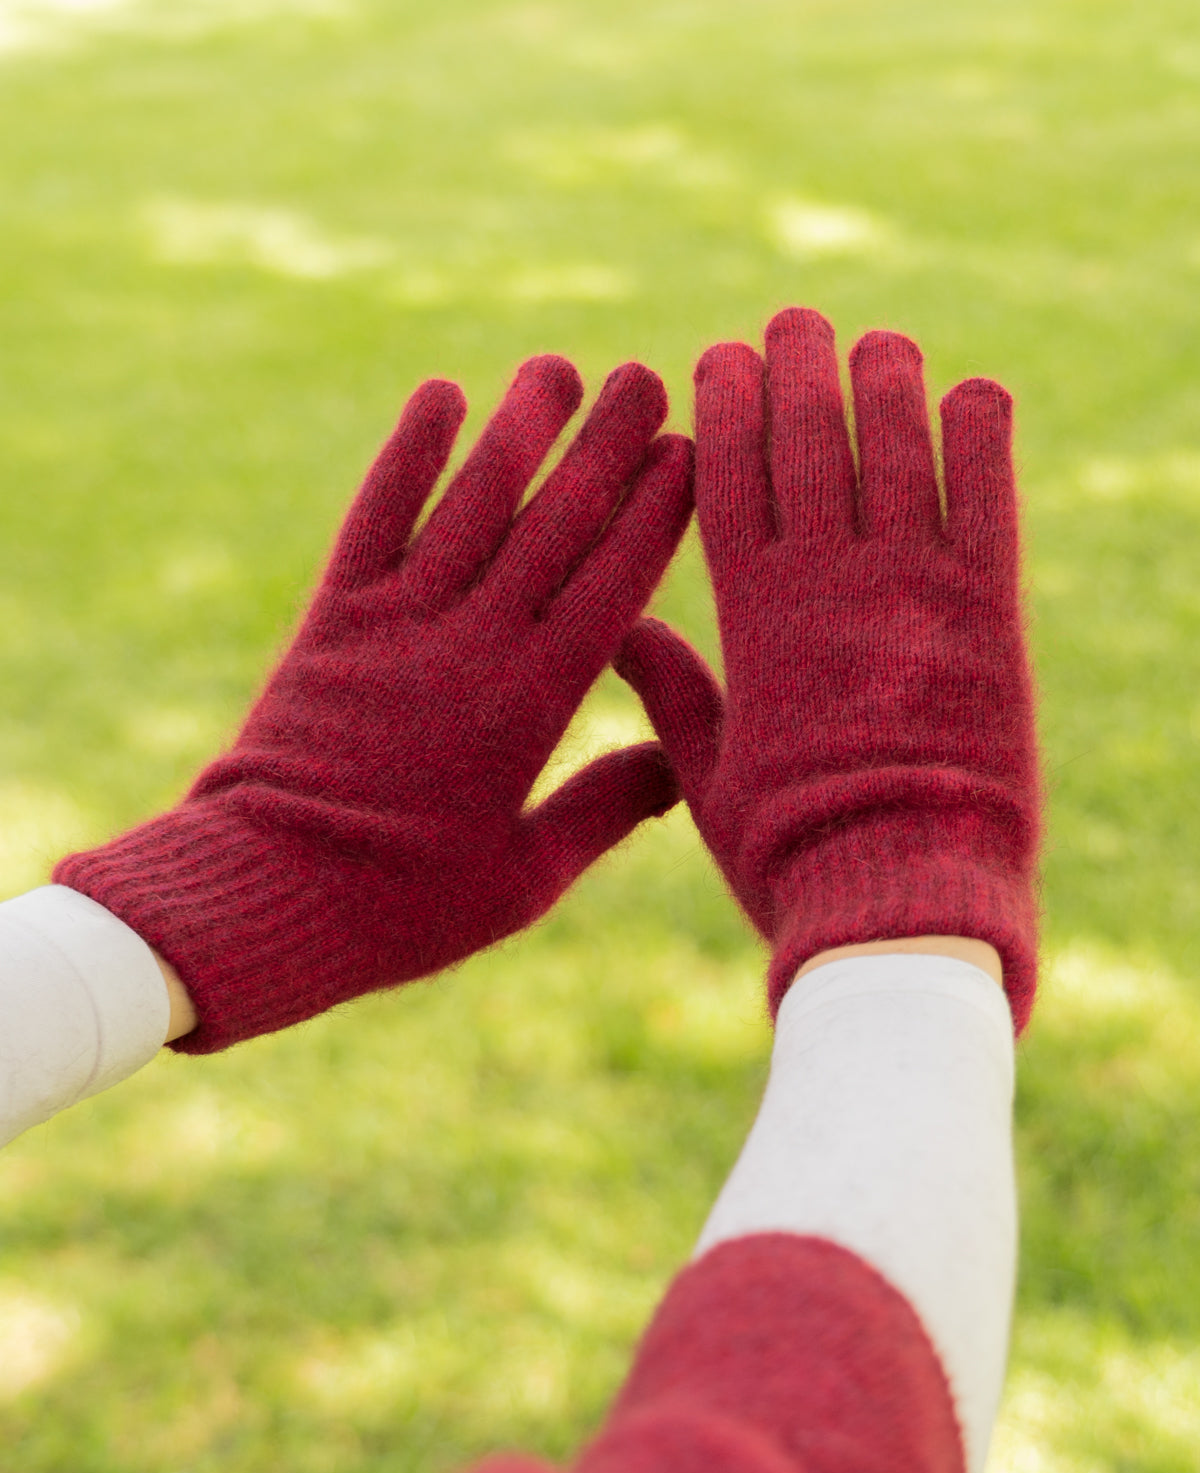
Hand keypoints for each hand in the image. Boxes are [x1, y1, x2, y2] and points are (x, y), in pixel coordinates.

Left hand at [57, 357, 692, 1051]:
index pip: (612, 587)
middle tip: (648, 379)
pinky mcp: (333, 620)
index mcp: (531, 707)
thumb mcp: (524, 881)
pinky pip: (376, 519)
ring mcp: (397, 624)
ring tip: (557, 366)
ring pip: (472, 506)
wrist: (262, 897)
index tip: (690, 452)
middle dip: (606, 448)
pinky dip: (409, 456)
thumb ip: (606, 810)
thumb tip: (678, 764)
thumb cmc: (404, 907)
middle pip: (553, 527)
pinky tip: (442, 393)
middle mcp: (471, 645)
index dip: (655, 514)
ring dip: (519, 431)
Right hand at [617, 308, 1039, 1026]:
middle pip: (809, 446)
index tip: (716, 359)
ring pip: (894, 453)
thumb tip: (620, 631)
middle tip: (795, 323)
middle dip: (797, 372)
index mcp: (751, 620)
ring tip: (877, 342)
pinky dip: (982, 442)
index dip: (723, 412)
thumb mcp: (707, 776)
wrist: (900, 895)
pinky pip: (987, 504)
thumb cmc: (789, 848)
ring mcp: (911, 591)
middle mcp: (828, 585)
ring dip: (885, 385)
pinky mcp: (986, 614)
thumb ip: (670, 694)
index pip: (728, 483)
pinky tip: (974, 393)